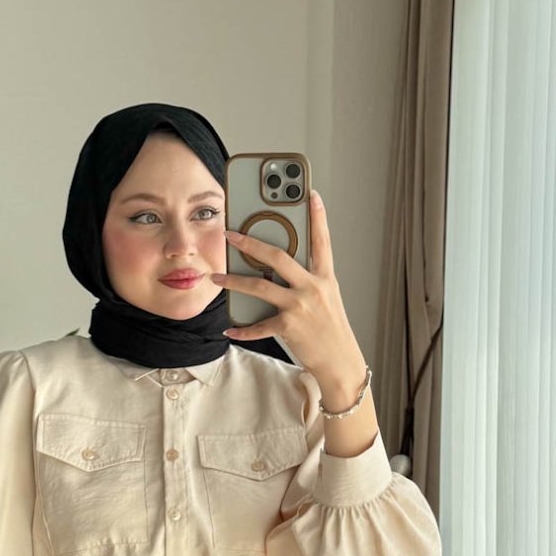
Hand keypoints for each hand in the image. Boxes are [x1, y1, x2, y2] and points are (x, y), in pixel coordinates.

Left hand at [210, 190, 363, 382]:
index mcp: (325, 278)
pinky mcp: (289, 326)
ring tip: (216, 277)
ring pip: (260, 287)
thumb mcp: (326, 298)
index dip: (317, 217)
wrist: (340, 361)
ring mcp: (300, 306)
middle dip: (251, 242)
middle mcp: (313, 287)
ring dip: (233, 281)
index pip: (322, 241)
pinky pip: (258, 326)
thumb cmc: (330, 329)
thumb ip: (307, 280)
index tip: (311, 194)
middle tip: (231, 234)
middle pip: (278, 257)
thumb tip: (278, 269)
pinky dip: (242, 329)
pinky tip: (229, 330)